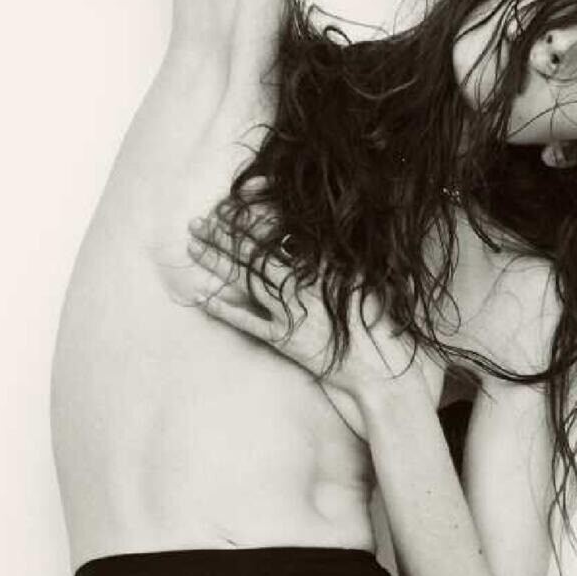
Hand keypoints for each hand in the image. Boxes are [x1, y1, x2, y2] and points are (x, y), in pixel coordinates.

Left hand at [185, 202, 431, 437]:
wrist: (383, 370)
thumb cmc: (379, 324)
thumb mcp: (361, 280)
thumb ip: (334, 259)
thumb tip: (309, 239)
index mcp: (321, 265)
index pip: (276, 233)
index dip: (248, 219)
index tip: (227, 206)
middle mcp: (301, 284)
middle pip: (253, 253)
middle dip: (223, 236)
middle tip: (197, 223)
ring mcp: (290, 312)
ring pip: (245, 280)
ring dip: (217, 262)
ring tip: (193, 247)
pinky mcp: (285, 340)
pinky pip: (249, 322)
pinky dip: (224, 310)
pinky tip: (202, 297)